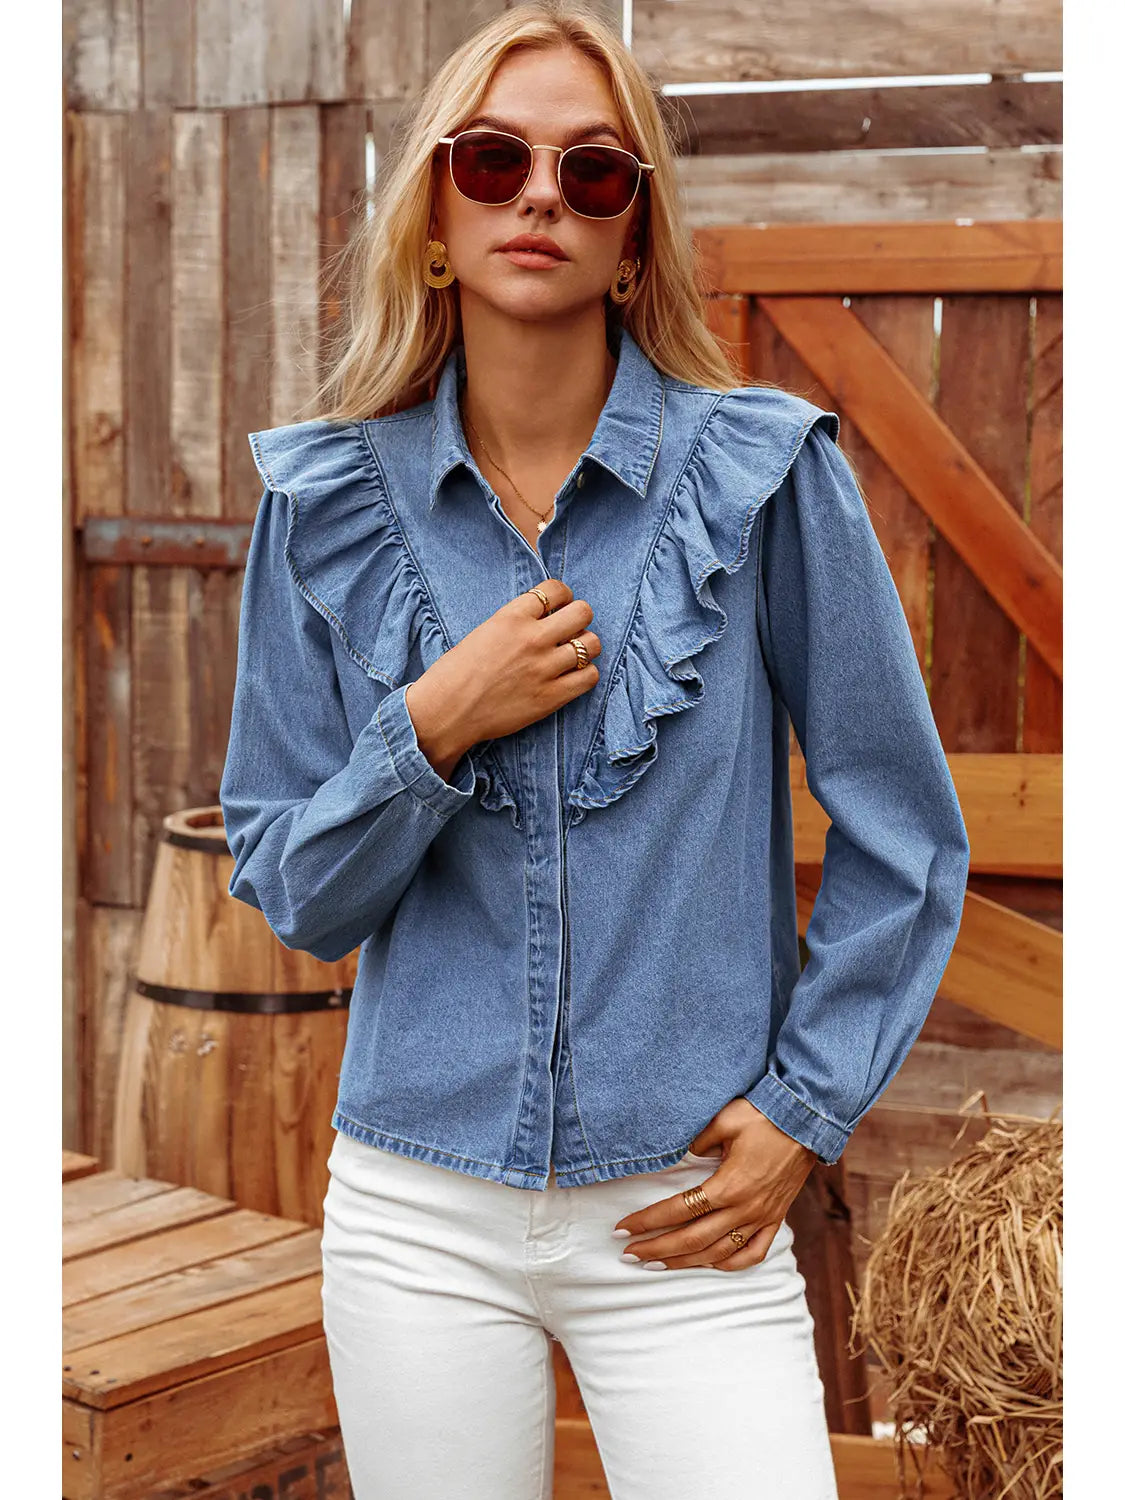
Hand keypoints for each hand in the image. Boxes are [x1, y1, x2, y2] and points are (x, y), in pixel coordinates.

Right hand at [405, 578, 600, 777]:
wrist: (447, 712)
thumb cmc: (457, 673)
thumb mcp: (484, 632)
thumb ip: (516, 622)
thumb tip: (545, 618)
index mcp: (511, 617)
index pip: (556, 589)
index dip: (563, 596)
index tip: (559, 606)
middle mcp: (532, 638)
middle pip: (583, 612)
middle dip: (580, 618)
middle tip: (570, 630)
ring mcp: (544, 668)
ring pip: (592, 644)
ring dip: (585, 647)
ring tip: (572, 655)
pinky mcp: (551, 697)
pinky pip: (590, 677)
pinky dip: (586, 675)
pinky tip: (572, 677)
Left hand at [613, 1099, 817, 1271]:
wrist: (807, 1120)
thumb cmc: (762, 1115)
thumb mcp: (723, 1120)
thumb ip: (695, 1142)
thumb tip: (673, 1157)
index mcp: (729, 1185)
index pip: (678, 1211)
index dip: (648, 1221)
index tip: (623, 1228)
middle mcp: (745, 1209)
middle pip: (693, 1240)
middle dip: (657, 1249)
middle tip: (629, 1254)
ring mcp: (762, 1218)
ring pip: (718, 1253)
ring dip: (685, 1262)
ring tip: (657, 1264)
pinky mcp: (775, 1219)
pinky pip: (753, 1253)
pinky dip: (729, 1264)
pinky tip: (710, 1265)